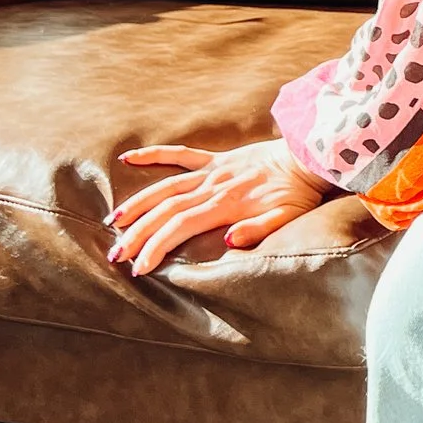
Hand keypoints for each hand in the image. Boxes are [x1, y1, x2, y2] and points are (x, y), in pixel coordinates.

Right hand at [104, 139, 331, 276]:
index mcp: (226, 204)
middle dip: (138, 234)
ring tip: (114, 222)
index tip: (138, 268)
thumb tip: (227, 241)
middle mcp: (213, 186)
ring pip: (165, 186)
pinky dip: (153, 155)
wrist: (309, 155)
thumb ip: (258, 230)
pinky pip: (180, 154)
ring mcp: (212, 170)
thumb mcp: (287, 218)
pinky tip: (128, 158)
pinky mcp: (216, 159)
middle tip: (115, 255)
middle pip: (165, 210)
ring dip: (137, 204)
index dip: (156, 247)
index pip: (180, 227)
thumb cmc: (300, 193)